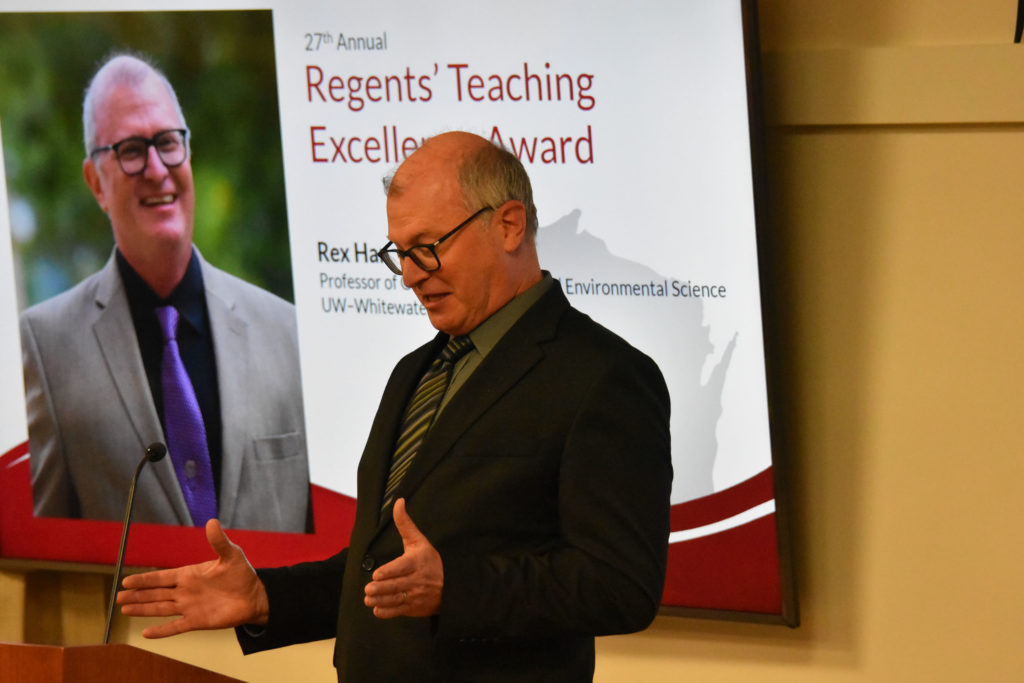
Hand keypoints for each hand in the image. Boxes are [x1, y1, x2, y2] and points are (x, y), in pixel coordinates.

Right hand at [117, 518, 268, 637]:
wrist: (254, 596)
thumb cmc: (242, 574)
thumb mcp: (231, 555)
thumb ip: (219, 541)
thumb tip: (212, 522)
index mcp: (189, 575)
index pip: (162, 577)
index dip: (145, 579)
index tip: (127, 581)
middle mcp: (185, 591)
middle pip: (156, 594)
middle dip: (137, 595)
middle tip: (118, 597)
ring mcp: (189, 607)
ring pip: (160, 609)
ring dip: (143, 610)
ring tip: (125, 609)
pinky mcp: (197, 621)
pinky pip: (175, 627)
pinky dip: (161, 631)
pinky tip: (145, 633)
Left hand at [363, 498, 442, 618]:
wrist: (450, 585)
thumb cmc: (429, 560)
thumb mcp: (419, 541)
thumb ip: (405, 523)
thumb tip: (398, 501)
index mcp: (417, 563)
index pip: (401, 568)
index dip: (389, 572)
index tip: (377, 575)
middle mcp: (417, 580)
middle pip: (396, 585)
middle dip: (381, 589)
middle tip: (368, 589)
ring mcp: (416, 596)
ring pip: (396, 599)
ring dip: (381, 601)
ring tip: (368, 599)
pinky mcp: (414, 608)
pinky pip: (399, 611)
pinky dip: (388, 612)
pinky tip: (377, 610)